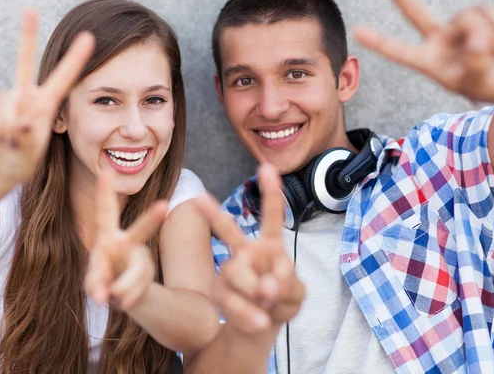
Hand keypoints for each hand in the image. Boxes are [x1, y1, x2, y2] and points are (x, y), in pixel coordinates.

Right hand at [0, 8, 94, 188]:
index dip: (75, 59)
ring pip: (7, 107)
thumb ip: (30, 137)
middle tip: (30, 8)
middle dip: (27, 35)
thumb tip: (21, 121)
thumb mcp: (33, 153)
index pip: (64, 79)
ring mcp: (6, 100)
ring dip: (9, 133)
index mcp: (46, 105)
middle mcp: (25, 97)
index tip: (89, 37)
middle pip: (24, 62)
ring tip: (11, 145)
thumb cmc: (21, 163)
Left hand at [84, 167, 167, 309]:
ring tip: (113, 298)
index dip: (105, 193)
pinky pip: (136, 289)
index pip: (106, 212)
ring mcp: (140, 259)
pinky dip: (123, 299)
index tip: (106, 172)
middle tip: (164, 205)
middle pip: (140, 231)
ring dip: (121, 288)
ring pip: (136, 271)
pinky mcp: (146, 276)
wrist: (126, 296)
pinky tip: (121, 300)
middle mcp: (128, 243)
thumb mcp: (93, 281)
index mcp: (109, 237)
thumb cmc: (104, 279)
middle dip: (151, 220)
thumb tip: (105, 298)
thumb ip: (95, 286)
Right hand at [196, 164, 305, 333]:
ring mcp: (230, 271)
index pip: (271, 216)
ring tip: (269, 300)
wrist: (261, 325)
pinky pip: (233, 301)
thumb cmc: (281, 302)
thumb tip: (266, 285)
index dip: (270, 192)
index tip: (266, 167)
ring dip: (256, 290)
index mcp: (270, 246)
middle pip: (229, 231)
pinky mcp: (221, 292)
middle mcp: (246, 253)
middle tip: (197, 197)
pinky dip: (251, 314)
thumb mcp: (296, 294)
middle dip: (213, 214)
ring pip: (236, 272)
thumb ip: (287, 285)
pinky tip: (261, 321)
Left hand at [354, 0, 493, 103]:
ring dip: (488, 33)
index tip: (356, 31)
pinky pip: (487, 12)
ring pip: (468, 15)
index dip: (379, 41)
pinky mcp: (480, 15)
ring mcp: (459, 27)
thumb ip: (478, 64)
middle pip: (416, 13)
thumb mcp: (483, 83)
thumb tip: (476, 41)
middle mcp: (440, 40)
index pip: (400, 51)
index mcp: (431, 63)